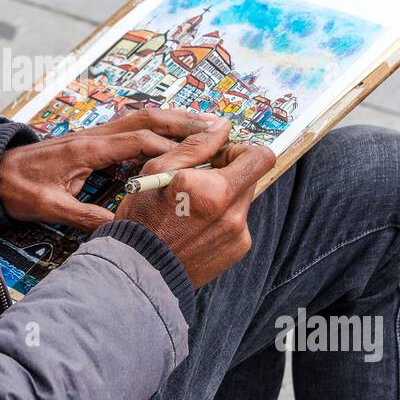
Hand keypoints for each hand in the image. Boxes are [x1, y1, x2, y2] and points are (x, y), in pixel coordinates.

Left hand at [0, 108, 219, 229]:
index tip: (200, 158)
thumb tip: (119, 231)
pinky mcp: (93, 141)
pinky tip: (174, 139)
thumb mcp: (50, 207)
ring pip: (141, 118)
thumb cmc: (18, 188)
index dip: (171, 149)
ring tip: (206, 126)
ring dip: (173, 120)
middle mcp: (95, 135)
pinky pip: (132, 128)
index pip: (138, 141)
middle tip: (217, 126)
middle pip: (146, 118)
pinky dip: (157, 128)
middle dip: (183, 121)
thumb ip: (84, 218)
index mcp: (87, 148)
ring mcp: (94, 135)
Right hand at [114, 118, 274, 288]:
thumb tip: (221, 127)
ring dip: (222, 198)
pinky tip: (194, 228)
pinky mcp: (237, 250)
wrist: (140, 272)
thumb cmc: (142, 221)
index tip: (218, 157)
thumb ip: (194, 147)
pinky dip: (220, 220)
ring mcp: (238, 234)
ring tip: (191, 209)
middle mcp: (234, 213)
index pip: (260, 157)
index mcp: (216, 190)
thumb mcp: (157, 172)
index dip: (240, 151)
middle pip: (249, 177)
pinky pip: (236, 223)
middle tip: (197, 182)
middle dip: (228, 174)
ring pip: (241, 201)